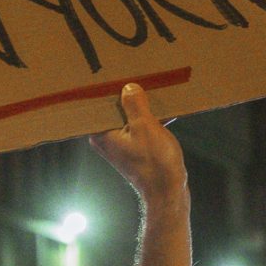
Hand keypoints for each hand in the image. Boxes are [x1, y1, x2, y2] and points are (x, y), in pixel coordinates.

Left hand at [87, 82, 186, 209]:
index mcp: (102, 134)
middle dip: (124, 95)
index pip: (96, 105)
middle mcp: (106, 140)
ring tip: (149, 87)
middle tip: (134, 74)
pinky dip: (148, 118)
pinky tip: (161, 108)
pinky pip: (138, 126)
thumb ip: (135, 104)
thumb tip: (128, 88)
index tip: (112, 73)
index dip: (105, 89)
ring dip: (139, 106)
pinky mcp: (134, 149)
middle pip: (112, 109)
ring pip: (127, 117)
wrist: (168, 192)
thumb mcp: (146, 127)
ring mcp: (121, 145)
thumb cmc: (155, 163)